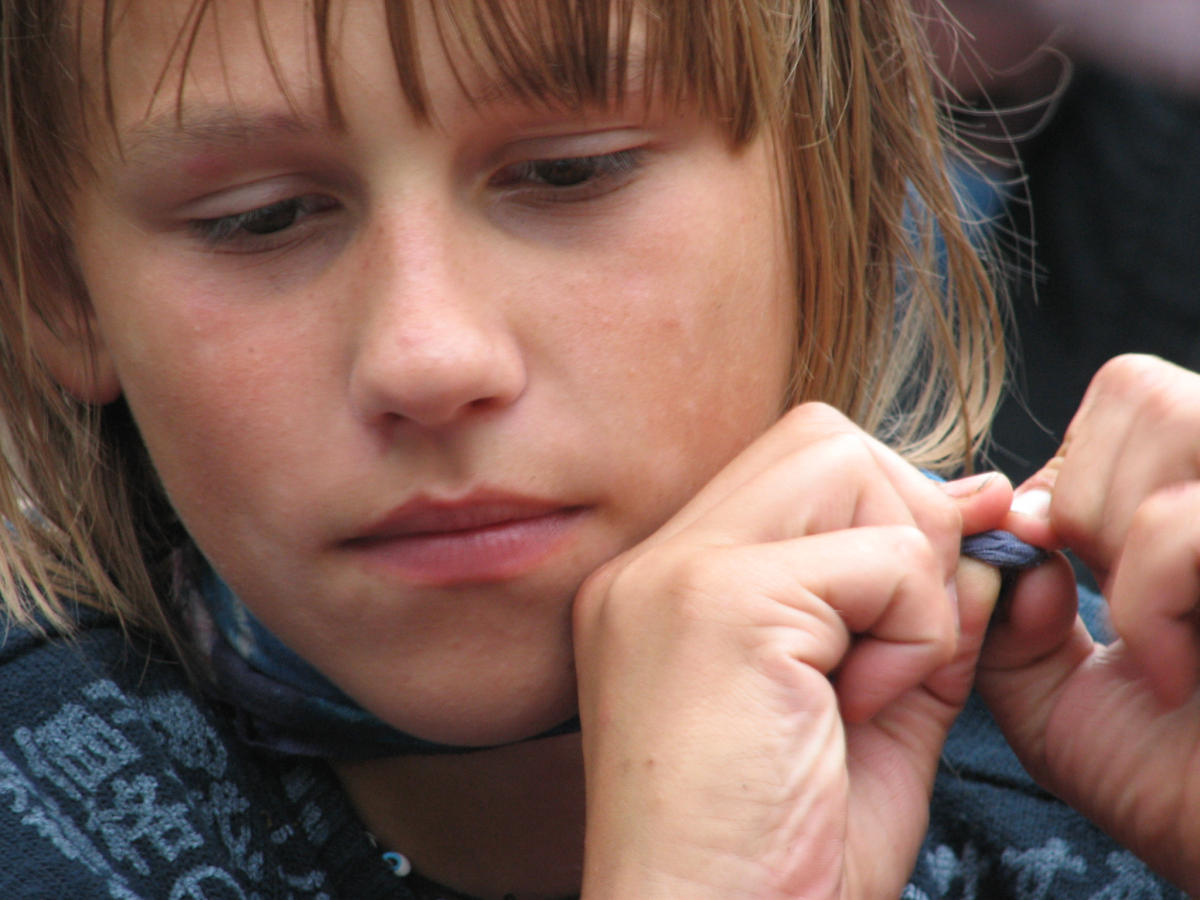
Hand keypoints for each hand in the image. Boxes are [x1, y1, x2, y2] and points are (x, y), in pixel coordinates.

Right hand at [572, 403, 1011, 899]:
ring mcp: (677, 575)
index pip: (801, 467)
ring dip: (903, 578)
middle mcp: (656, 564)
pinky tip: (852, 709)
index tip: (911, 620)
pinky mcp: (722, 606)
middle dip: (900, 529)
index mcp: (670, 584)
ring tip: (858, 684)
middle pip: (826, 441)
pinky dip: (909, 635)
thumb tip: (977, 508)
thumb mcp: (871, 709)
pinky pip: (886, 560)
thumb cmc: (777, 853)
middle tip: (886, 650)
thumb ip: (918, 604)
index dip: (888, 521)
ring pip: (851, 468)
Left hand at [980, 354, 1199, 892]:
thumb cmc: (1173, 786)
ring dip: (1123, 541)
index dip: (1071, 478)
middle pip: (1143, 390)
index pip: (1125, 396)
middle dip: (1088, 503)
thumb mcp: (1052, 691)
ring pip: (1178, 418)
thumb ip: (1007, 605)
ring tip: (1147, 637)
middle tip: (1103, 601)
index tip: (1060, 571)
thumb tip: (1010, 531)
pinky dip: (1152, 600)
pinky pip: (1187, 524)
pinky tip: (1173, 673)